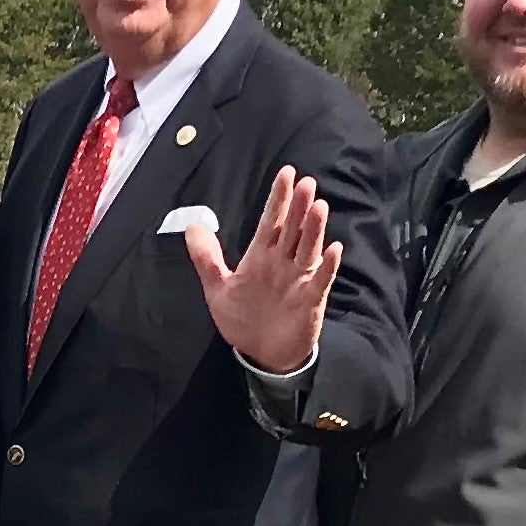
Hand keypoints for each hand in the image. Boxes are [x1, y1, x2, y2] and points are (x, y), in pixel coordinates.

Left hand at [184, 167, 343, 377]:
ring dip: (314, 229)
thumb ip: (206, 258)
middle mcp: (282, 263)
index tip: (287, 172)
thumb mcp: (217, 288)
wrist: (261, 354)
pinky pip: (320, 281)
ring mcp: (298, 280)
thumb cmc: (243, 319)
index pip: (271, 220)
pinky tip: (334, 250)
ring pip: (308, 248)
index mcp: (261, 256)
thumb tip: (192, 226)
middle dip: (298, 206)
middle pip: (292, 229)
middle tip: (305, 182)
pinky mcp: (309, 300)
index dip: (278, 198)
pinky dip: (327, 266)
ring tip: (319, 206)